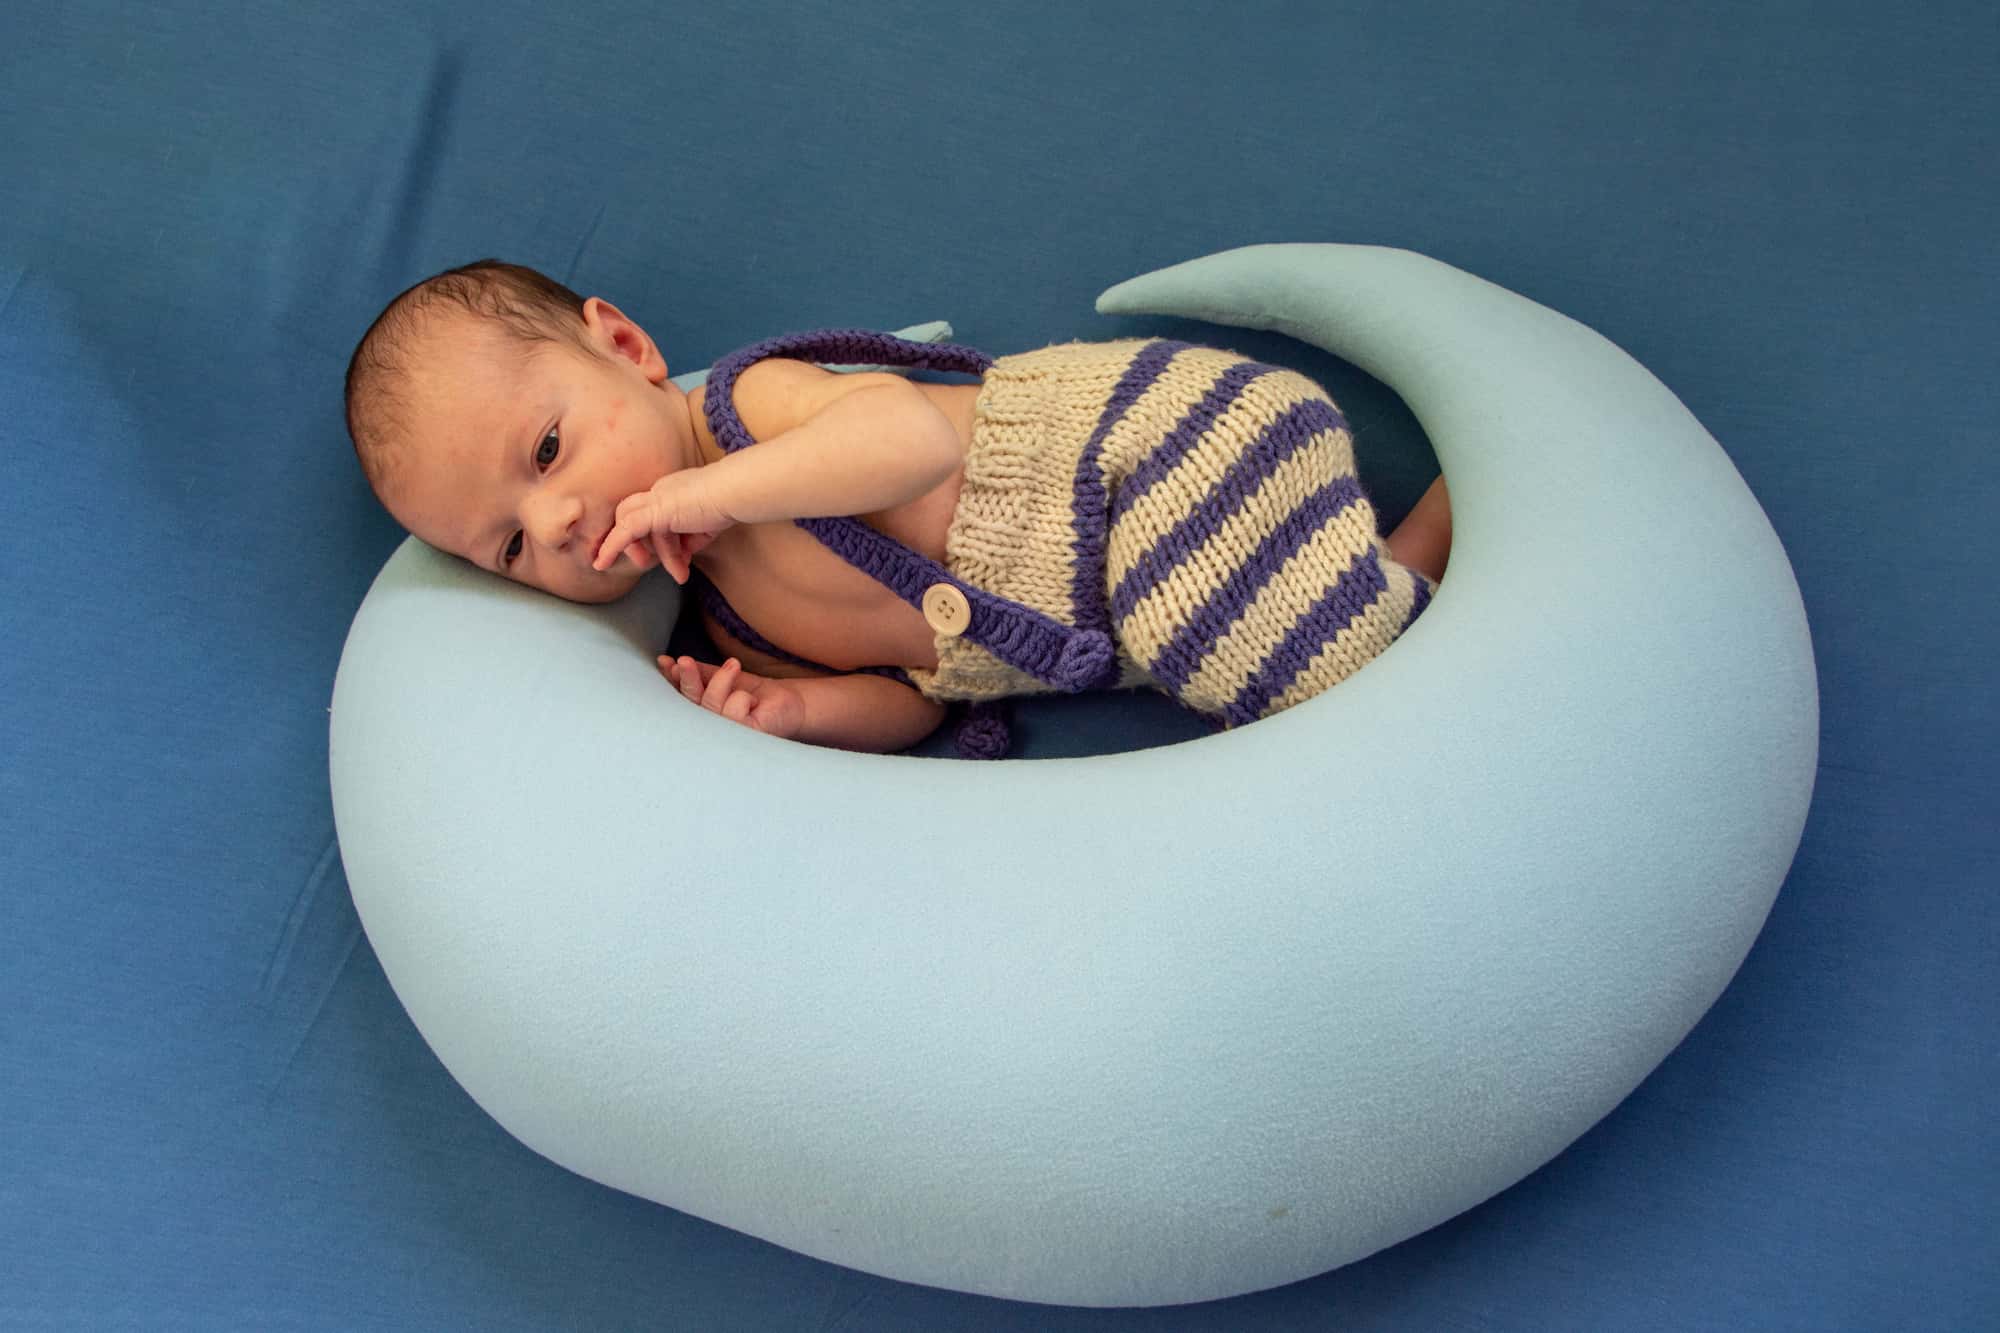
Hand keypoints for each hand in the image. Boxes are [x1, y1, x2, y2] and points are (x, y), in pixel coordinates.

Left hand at [594, 470, 736, 582]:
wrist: (734, 492)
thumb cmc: (729, 505)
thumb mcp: (706, 525)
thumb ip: (691, 537)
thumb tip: (683, 553)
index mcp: (672, 490)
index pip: (652, 513)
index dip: (658, 537)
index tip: (677, 555)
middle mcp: (659, 490)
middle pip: (634, 516)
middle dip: (640, 543)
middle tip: (652, 564)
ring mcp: (654, 498)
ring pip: (638, 530)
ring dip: (657, 555)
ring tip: (680, 573)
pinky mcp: (653, 511)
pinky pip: (625, 531)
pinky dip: (611, 547)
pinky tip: (601, 564)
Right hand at [658, 655, 805, 739]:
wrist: (789, 703)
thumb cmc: (754, 693)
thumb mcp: (721, 678)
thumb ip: (699, 674)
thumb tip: (671, 664)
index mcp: (702, 715)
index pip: (681, 699)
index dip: (672, 682)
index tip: (665, 662)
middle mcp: (710, 730)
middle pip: (691, 704)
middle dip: (687, 680)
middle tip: (685, 661)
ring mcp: (726, 738)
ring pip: (711, 706)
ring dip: (722, 680)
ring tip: (734, 666)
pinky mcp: (744, 739)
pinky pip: (734, 714)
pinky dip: (742, 698)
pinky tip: (753, 701)